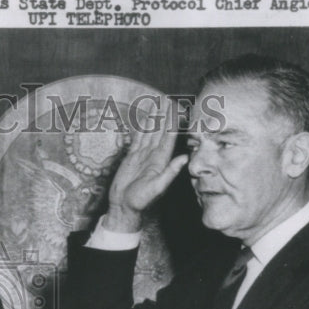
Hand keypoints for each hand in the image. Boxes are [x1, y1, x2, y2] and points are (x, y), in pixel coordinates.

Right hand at [103, 98, 188, 232]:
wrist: (124, 207)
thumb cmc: (140, 201)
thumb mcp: (157, 187)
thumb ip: (170, 172)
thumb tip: (185, 158)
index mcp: (161, 161)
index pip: (168, 138)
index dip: (172, 124)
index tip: (176, 110)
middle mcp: (153, 156)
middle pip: (159, 132)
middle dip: (164, 117)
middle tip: (167, 100)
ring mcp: (142, 156)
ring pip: (149, 133)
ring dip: (153, 120)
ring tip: (156, 105)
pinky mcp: (131, 158)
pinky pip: (137, 140)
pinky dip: (141, 129)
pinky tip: (144, 120)